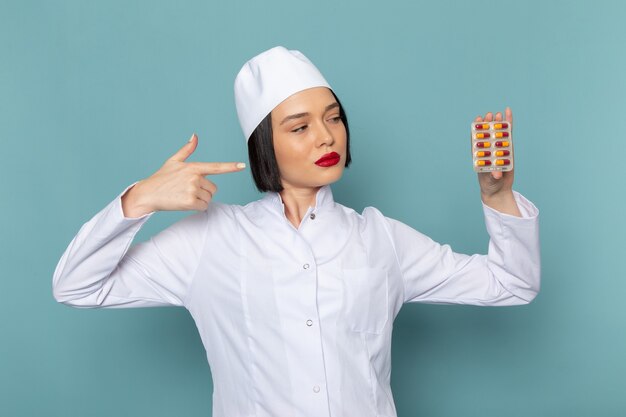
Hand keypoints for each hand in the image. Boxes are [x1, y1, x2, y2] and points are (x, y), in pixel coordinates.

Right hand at [121, 134, 245, 217]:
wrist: (148, 194)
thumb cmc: (161, 178)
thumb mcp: (173, 161)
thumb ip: (187, 150)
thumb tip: (194, 135)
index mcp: (193, 167)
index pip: (216, 167)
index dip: (231, 166)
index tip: (242, 165)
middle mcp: (195, 177)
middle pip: (213, 188)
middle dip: (204, 191)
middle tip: (187, 190)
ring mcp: (192, 190)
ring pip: (209, 198)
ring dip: (200, 199)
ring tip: (184, 195)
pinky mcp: (190, 202)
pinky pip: (203, 206)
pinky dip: (197, 207)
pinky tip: (184, 202)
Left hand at [475, 108, 520, 215]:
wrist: (499, 189)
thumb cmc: (490, 184)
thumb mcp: (490, 180)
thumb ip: (493, 176)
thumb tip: (497, 174)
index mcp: (480, 155)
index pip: (477, 140)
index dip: (477, 129)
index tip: (478, 120)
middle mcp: (488, 150)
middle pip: (487, 134)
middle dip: (488, 124)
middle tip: (489, 114)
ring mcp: (498, 148)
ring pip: (498, 133)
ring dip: (498, 123)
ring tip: (498, 113)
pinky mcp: (508, 149)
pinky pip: (509, 136)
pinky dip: (509, 125)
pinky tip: (509, 114)